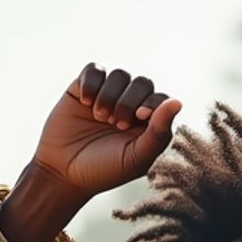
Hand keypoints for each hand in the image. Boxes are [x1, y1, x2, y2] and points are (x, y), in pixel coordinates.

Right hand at [31, 63, 181, 200]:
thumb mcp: (136, 158)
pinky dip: (91, 83)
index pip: (162, 100)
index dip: (153, 102)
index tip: (140, 116)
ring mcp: (108, 95)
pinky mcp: (84, 87)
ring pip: (119, 75)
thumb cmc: (104, 171)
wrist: (63, 172)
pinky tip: (85, 102)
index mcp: (148, 125)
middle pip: (142, 83)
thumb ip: (158, 133)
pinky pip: (95, 69)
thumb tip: (178, 101)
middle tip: (116, 124)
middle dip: (129, 101)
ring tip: (99, 117)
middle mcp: (130, 106)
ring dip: (109, 95)